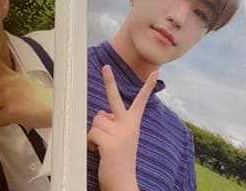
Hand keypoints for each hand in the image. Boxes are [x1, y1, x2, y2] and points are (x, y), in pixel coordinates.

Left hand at [0, 32, 52, 127]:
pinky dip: (4, 122)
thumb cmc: (37, 97)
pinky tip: (16, 117)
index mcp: (9, 76)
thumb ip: (5, 87)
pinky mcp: (8, 110)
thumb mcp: (21, 85)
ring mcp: (5, 96)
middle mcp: (5, 84)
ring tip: (13, 110)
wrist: (51, 107)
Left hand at [87, 65, 157, 190]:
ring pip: (96, 120)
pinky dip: (90, 142)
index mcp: (133, 123)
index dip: (148, 86)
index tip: (155, 72)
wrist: (123, 183)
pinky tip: (97, 151)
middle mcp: (128, 125)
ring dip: (94, 133)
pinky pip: (91, 133)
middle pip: (114, 98)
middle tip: (105, 66)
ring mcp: (119, 133)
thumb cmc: (119, 160)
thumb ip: (114, 123)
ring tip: (101, 146)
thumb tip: (101, 113)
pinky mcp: (109, 143)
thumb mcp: (122, 138)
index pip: (141, 101)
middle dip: (109, 80)